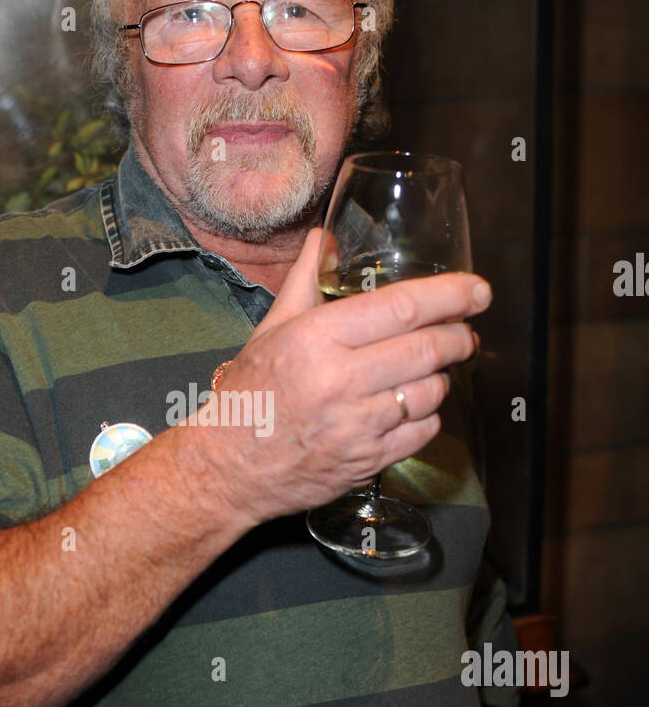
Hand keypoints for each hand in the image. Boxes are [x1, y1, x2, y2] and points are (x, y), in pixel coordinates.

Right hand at [198, 225, 491, 523]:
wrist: (228, 466)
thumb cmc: (250, 393)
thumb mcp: (272, 329)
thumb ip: (304, 280)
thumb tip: (324, 240)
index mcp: (317, 338)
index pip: (403, 307)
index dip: (451, 295)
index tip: (478, 290)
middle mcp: (340, 380)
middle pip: (428, 349)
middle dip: (459, 336)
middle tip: (465, 331)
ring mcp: (357, 425)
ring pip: (432, 391)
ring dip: (443, 376)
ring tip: (433, 368)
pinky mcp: (368, 461)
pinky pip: (423, 431)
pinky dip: (430, 415)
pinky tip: (414, 405)